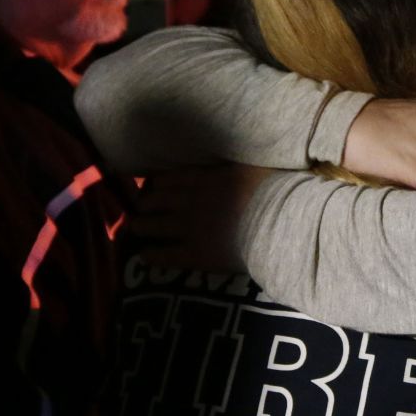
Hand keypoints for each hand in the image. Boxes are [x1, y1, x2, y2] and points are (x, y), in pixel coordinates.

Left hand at [126, 165, 274, 269]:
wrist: (279, 222)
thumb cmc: (275, 192)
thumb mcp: (254, 167)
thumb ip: (238, 165)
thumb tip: (240, 159)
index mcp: (205, 178)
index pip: (170, 178)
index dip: (158, 182)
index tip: (153, 185)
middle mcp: (190, 200)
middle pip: (154, 199)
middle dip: (145, 203)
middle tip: (142, 207)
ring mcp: (190, 228)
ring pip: (152, 225)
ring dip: (141, 226)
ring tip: (136, 227)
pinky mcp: (195, 254)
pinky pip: (164, 255)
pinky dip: (152, 255)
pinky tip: (144, 256)